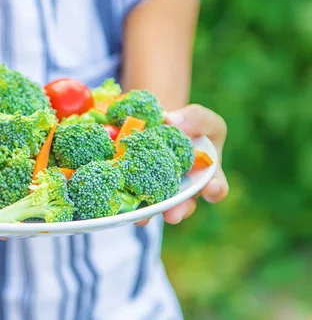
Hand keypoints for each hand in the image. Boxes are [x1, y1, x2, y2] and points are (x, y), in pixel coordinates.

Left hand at [136, 104, 228, 225]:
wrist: (155, 125)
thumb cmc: (185, 124)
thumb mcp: (198, 118)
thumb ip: (195, 118)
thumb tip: (172, 121)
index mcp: (205, 175)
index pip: (215, 188)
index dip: (215, 190)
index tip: (210, 188)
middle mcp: (183, 189)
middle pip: (184, 205)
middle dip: (180, 210)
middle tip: (173, 215)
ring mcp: (159, 191)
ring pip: (156, 207)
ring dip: (150, 213)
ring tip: (143, 218)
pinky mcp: (135, 188)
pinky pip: (131, 198)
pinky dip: (126, 200)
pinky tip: (120, 202)